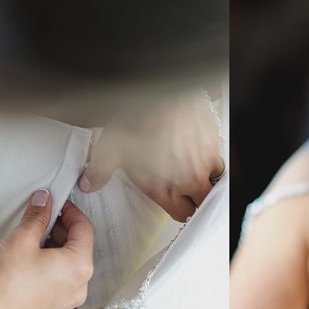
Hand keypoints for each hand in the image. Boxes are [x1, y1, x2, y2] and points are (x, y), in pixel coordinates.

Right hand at [0, 190, 95, 308]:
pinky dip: (50, 262)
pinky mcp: (55, 305)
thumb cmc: (3, 285)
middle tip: (40, 216)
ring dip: (54, 245)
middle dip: (60, 228)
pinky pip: (60, 277)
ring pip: (68, 261)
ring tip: (30, 236)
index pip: (85, 228)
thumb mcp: (21, 240)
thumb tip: (44, 201)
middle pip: (78, 245)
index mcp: (80, 266)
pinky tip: (29, 256)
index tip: (56, 202)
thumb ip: (37, 217)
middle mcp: (81, 284)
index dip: (70, 211)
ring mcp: (69, 297)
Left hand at [78, 89, 224, 221]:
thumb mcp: (110, 148)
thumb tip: (89, 183)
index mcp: (164, 189)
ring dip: (205, 180)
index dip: (179, 209)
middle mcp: (188, 181)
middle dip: (195, 199)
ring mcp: (204, 164)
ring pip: (213, 184)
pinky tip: (200, 152)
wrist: (161, 93)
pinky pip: (219, 162)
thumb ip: (99, 171)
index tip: (176, 202)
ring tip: (193, 169)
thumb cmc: (139, 119)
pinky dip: (212, 161)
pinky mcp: (214, 147)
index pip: (181, 214)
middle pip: (201, 204)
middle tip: (187, 189)